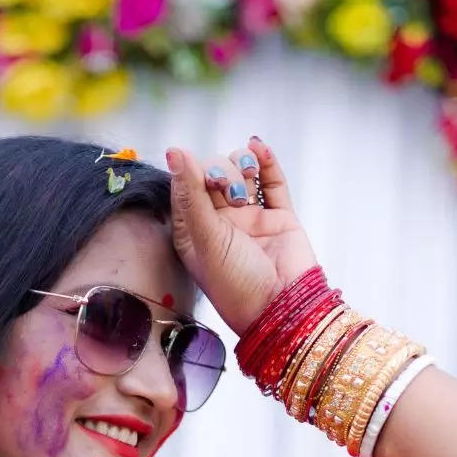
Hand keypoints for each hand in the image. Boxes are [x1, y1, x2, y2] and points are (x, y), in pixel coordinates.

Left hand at [166, 137, 319, 335]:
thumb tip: (174, 150)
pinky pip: (272, 183)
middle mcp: (220, 223)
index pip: (186, 186)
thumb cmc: (235, 284)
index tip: (204, 177)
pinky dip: (266, 162)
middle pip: (214, 174)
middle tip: (227, 187)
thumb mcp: (205, 239)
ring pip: (242, 174)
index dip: (192, 173)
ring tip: (246, 187)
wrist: (281, 309)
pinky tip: (258, 147)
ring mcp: (251, 219)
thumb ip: (191, 193)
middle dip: (220, 172)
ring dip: (241, 168)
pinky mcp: (279, 218)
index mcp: (193, 232)